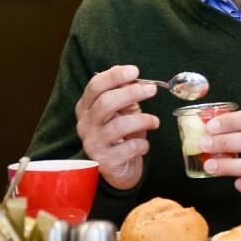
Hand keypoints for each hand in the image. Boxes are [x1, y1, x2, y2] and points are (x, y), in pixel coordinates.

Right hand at [75, 65, 159, 189]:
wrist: (118, 170)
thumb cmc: (120, 135)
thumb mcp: (121, 111)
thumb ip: (122, 94)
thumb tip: (131, 76)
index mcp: (86, 108)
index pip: (95, 86)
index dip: (114, 76)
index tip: (134, 71)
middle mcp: (85, 125)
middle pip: (106, 103)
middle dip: (131, 93)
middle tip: (151, 90)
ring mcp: (94, 144)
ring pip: (119, 126)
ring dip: (142, 120)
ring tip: (155, 121)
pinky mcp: (106, 162)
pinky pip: (129, 148)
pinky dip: (142, 144)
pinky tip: (144, 144)